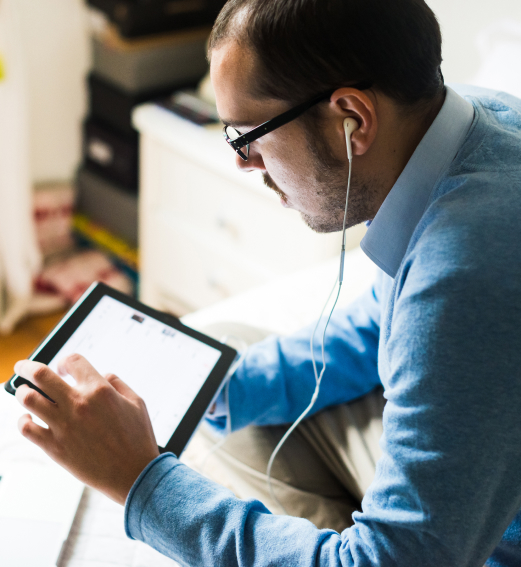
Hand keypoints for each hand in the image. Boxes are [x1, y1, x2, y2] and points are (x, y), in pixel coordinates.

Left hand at [14, 354, 159, 504]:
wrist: (133, 474)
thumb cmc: (138, 438)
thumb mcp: (136, 402)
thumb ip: (117, 383)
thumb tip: (101, 375)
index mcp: (100, 390)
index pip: (72, 361)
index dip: (65, 362)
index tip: (63, 369)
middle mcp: (78, 404)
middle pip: (41, 375)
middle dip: (27, 367)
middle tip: (22, 367)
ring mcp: (63, 425)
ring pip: (28, 399)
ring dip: (22, 392)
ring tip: (23, 392)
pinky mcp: (54, 447)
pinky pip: (26, 428)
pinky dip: (22, 420)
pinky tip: (28, 418)